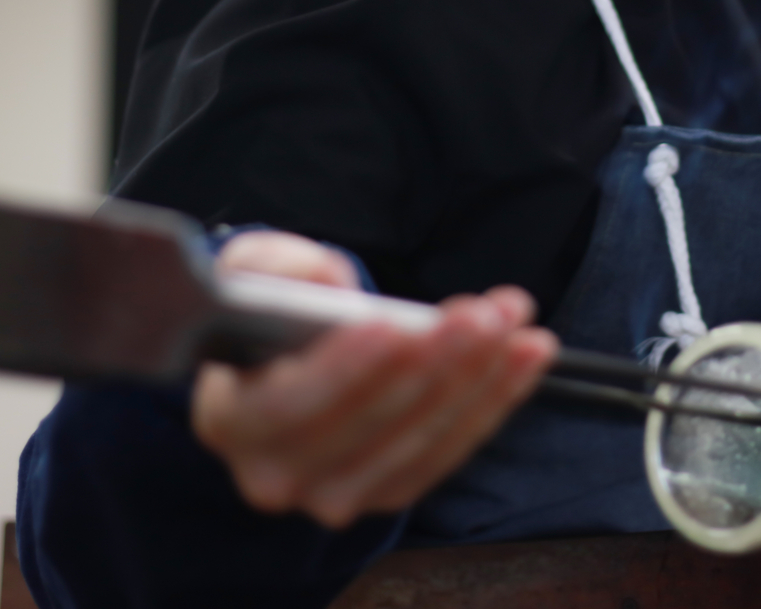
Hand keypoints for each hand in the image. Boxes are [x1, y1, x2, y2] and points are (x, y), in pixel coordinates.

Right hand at [190, 230, 557, 527]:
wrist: (278, 365)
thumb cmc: (266, 313)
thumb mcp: (252, 270)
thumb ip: (280, 267)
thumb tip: (329, 280)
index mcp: (234, 419)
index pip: (290, 406)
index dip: (345, 370)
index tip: (394, 326)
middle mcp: (279, 474)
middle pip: (370, 426)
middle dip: (433, 364)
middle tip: (479, 315)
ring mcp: (337, 493)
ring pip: (419, 441)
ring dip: (476, 379)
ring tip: (511, 322)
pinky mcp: (389, 490)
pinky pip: (449, 450)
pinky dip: (494, 400)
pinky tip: (526, 353)